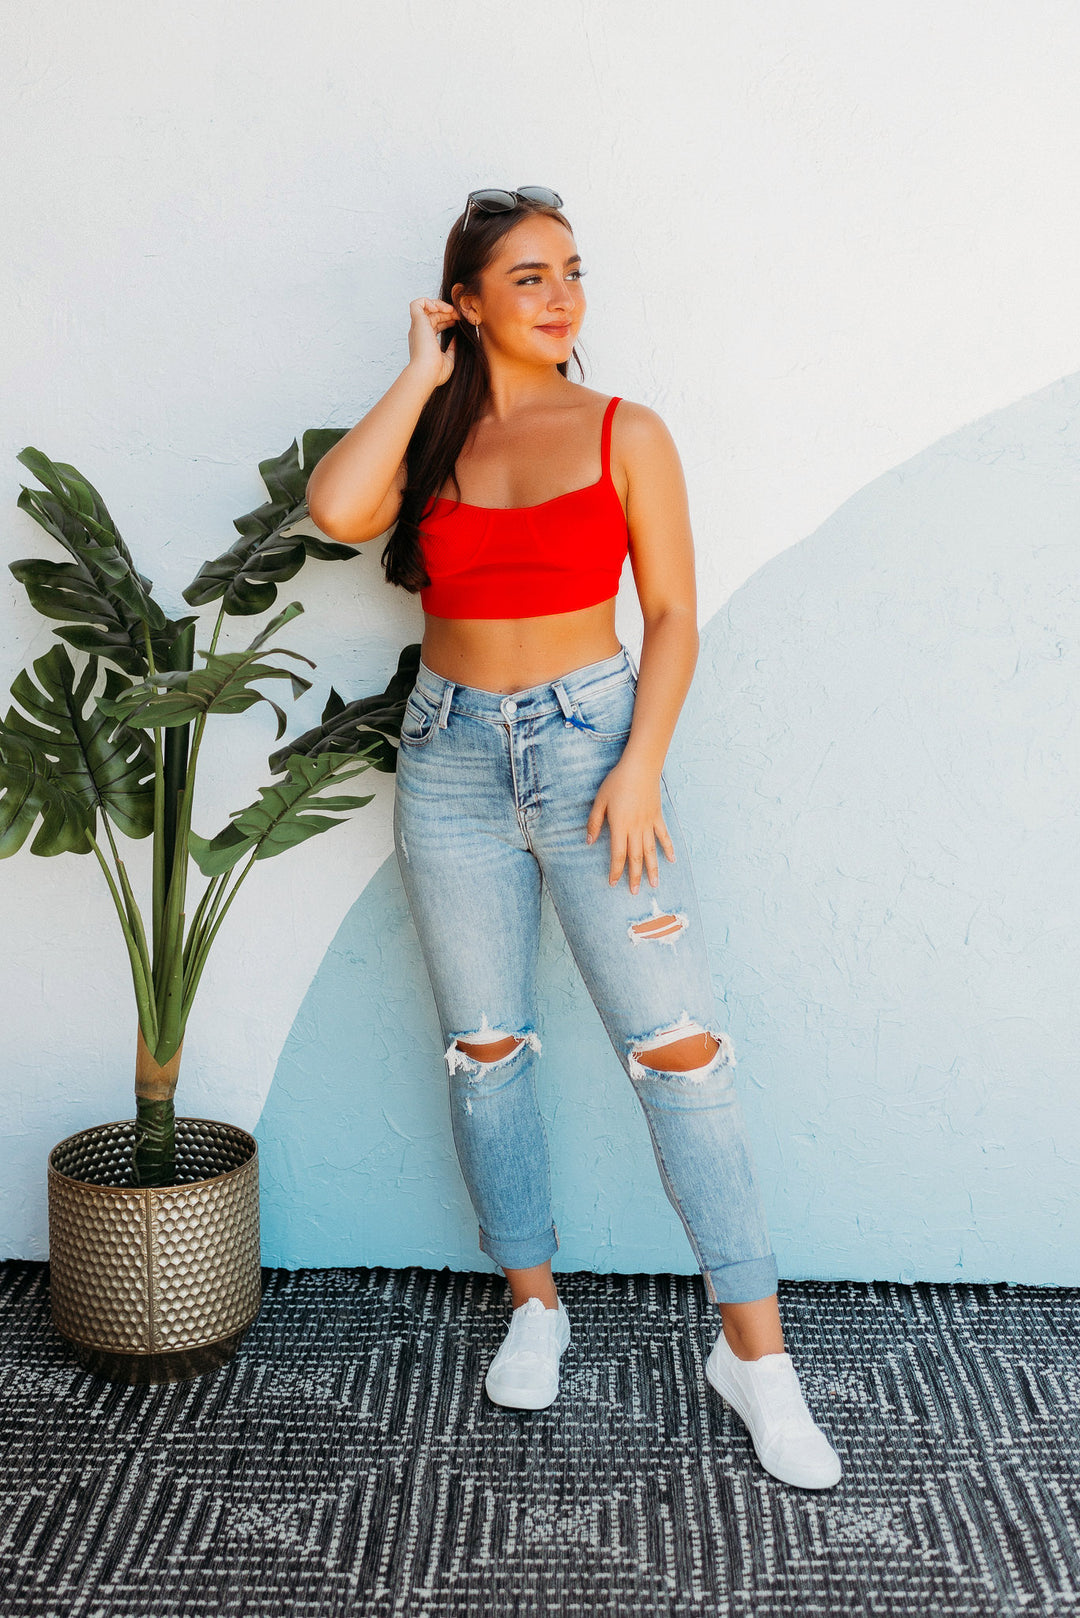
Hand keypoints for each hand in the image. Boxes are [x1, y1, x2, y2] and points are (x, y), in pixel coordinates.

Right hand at [407, 297, 458, 388]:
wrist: (427, 373)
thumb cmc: (436, 372)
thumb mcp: (449, 359)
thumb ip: (452, 348)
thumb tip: (457, 338)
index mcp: (425, 341)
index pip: (435, 324)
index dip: (447, 319)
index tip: (458, 321)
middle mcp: (419, 333)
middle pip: (432, 314)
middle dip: (447, 312)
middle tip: (460, 315)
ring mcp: (417, 327)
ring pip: (426, 307)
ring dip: (440, 305)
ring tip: (452, 310)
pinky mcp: (417, 321)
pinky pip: (418, 303)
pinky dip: (428, 301)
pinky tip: (441, 308)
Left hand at [585, 757, 675, 893]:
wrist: (640, 767)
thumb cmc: (617, 782)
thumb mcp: (599, 801)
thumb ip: (594, 822)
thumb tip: (589, 841)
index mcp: (620, 826)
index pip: (617, 854)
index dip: (615, 870)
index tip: (612, 882)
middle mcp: (636, 828)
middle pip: (636, 858)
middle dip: (634, 876)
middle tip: (634, 893)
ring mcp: (649, 824)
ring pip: (651, 851)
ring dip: (652, 869)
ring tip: (654, 885)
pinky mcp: (658, 816)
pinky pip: (664, 836)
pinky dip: (668, 848)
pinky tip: (672, 861)